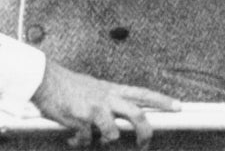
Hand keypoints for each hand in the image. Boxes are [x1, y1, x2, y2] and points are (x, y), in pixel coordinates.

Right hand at [32, 61, 179, 149]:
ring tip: (92, 138)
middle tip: (144, 145)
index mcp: (111, 89)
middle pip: (137, 115)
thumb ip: (108, 103)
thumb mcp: (94, 89)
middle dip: (145, 133)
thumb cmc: (69, 86)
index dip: (162, 100)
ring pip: (113, 134)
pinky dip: (78, 142)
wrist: (46, 80)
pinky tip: (71, 137)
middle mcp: (107, 97)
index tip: (178, 106)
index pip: (143, 93)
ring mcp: (95, 108)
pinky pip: (85, 140)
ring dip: (103, 141)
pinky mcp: (81, 119)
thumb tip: (117, 123)